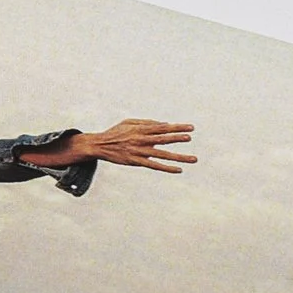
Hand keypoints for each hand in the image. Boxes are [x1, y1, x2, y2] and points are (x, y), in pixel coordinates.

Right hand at [20, 119, 195, 173]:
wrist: (100, 145)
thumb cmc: (116, 133)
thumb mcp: (128, 122)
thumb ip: (146, 122)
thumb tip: (164, 124)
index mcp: (140, 129)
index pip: (162, 127)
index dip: (176, 127)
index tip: (190, 127)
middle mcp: (141, 139)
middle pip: (163, 139)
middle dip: (178, 137)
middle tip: (190, 137)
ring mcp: (139, 151)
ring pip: (162, 154)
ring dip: (179, 156)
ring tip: (193, 158)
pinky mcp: (136, 161)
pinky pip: (154, 166)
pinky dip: (167, 168)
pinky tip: (178, 170)